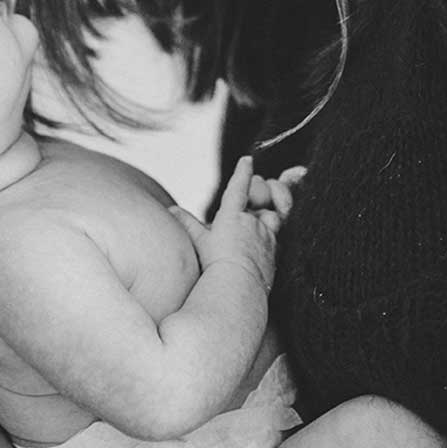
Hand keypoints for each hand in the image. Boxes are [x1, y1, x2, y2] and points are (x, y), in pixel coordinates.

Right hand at [172, 155, 294, 291]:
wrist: (237, 287)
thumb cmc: (214, 264)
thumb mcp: (199, 242)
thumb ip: (187, 224)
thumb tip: (171, 210)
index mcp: (232, 215)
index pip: (239, 187)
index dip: (243, 172)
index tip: (247, 159)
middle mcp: (252, 222)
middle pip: (260, 206)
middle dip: (257, 205)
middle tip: (249, 215)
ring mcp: (267, 236)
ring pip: (271, 222)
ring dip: (265, 225)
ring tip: (252, 239)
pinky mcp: (275, 252)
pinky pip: (275, 241)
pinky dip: (267, 243)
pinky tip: (257, 257)